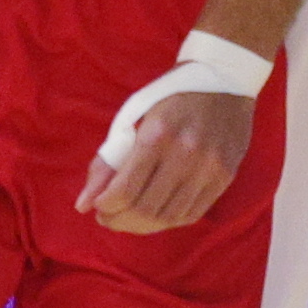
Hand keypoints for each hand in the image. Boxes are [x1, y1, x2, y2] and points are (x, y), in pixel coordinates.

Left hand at [75, 88, 252, 234]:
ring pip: (169, 218)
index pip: (125, 191)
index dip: (106, 207)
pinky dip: (167, 221)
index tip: (97, 207)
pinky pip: (191, 214)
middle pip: (146, 210)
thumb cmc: (170, 98)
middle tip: (107, 218)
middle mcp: (186, 154)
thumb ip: (107, 162)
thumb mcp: (132, 117)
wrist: (224, 80)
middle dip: (119, 221)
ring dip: (141, 226)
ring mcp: (209, 168)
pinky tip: (153, 215)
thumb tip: (83, 205)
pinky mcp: (225, 177)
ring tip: (127, 219)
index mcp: (157, 135)